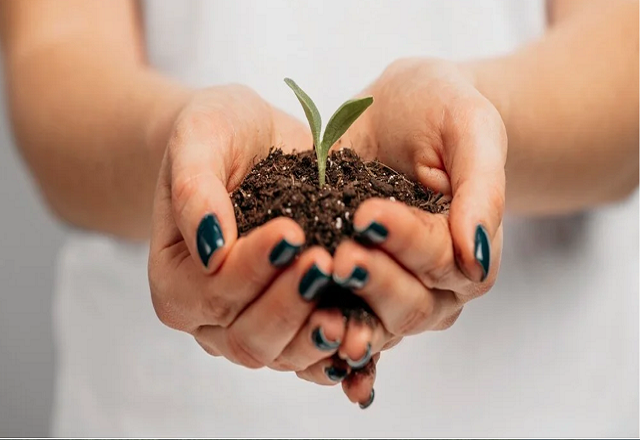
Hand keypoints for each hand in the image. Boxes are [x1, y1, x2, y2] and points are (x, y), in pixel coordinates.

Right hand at [148, 85, 348, 371]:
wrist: (254, 143)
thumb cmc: (219, 136)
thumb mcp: (199, 138)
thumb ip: (194, 188)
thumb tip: (211, 249)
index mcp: (176, 280)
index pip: (212, 289)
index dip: (251, 268)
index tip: (291, 231)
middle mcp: (211, 316)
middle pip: (248, 336)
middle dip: (289, 303)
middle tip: (325, 262)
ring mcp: (254, 325)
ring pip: (283, 354)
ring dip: (317, 334)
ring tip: (349, 303)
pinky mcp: (295, 321)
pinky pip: (315, 354)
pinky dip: (340, 351)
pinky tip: (365, 334)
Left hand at [296, 58, 505, 403]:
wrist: (401, 112)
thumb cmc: (444, 111)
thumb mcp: (472, 129)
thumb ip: (482, 188)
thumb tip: (477, 254)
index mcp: (470, 247)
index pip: (442, 258)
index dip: (406, 241)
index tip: (368, 213)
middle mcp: (435, 282)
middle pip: (410, 304)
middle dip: (373, 281)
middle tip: (337, 255)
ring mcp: (392, 289)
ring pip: (375, 323)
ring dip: (346, 319)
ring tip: (314, 293)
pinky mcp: (351, 286)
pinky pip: (342, 322)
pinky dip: (327, 338)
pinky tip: (303, 336)